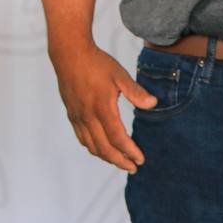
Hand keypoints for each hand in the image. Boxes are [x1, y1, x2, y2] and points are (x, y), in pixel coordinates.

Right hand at [52, 44, 154, 172]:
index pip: (117, 138)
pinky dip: (92, 147)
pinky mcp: (71, 114)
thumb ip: (135, 92)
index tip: (140, 159)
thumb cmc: (96, 63)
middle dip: (119, 161)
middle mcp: (87, 116)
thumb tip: (153, 104)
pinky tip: (100, 147)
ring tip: (119, 161)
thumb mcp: (119, 75)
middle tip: (133, 168)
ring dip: (106, 157)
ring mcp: (77, 116)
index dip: (130, 151)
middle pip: (104, 148)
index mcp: (102, 107)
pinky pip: (81, 137)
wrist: (69, 54)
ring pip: (91, 145)